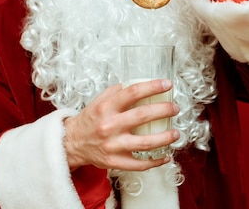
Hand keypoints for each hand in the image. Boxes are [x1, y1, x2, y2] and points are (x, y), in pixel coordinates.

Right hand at [63, 79, 179, 171]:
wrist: (72, 143)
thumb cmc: (89, 120)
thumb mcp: (98, 101)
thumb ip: (116, 92)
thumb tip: (138, 84)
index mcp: (106, 107)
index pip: (132, 93)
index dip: (152, 87)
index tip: (166, 84)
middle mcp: (109, 125)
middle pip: (142, 116)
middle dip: (164, 110)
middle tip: (174, 108)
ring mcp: (112, 145)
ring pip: (145, 143)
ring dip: (165, 138)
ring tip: (176, 133)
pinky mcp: (115, 162)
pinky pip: (140, 164)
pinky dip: (156, 161)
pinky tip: (166, 156)